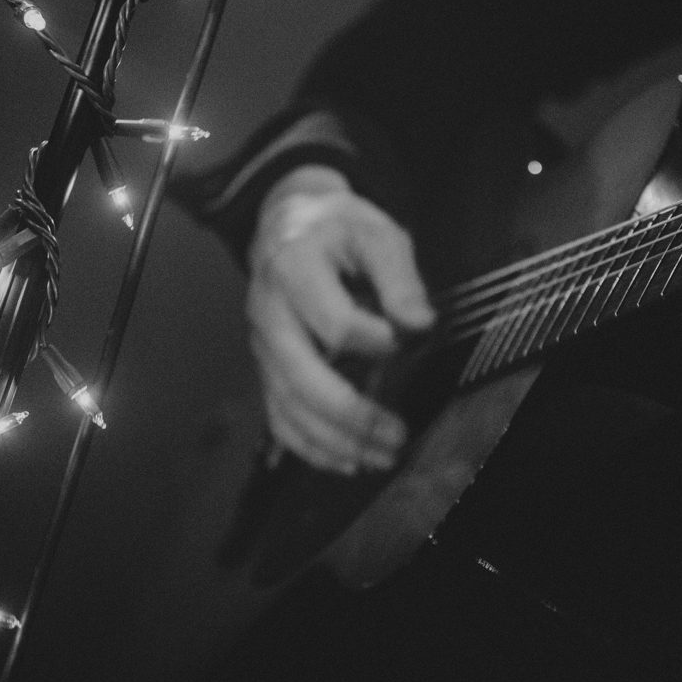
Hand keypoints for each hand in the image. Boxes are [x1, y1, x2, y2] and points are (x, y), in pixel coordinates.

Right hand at [247, 165, 435, 472]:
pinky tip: (347, 460)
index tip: (411, 340)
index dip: (378, 341)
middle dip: (353, 414)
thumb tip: (420, 323)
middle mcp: (268, 311)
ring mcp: (261, 344)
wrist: (286, 220)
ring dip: (335, 441)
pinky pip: (277, 415)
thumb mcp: (376, 232)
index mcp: (294, 269)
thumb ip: (399, 277)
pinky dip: (309, 446)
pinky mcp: (265, 365)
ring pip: (288, 405)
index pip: (335, 323)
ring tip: (382, 457)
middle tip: (399, 435)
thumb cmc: (338, 227)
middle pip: (302, 377)